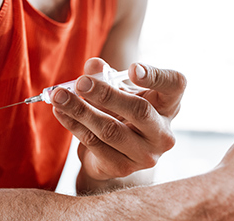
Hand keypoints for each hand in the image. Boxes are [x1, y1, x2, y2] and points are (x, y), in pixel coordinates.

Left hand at [51, 58, 186, 180]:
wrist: (111, 153)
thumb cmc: (119, 113)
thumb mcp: (116, 91)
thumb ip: (105, 75)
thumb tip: (93, 65)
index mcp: (168, 105)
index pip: (175, 85)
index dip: (156, 76)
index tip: (132, 68)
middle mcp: (163, 132)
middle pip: (139, 110)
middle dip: (105, 94)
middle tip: (80, 82)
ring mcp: (145, 154)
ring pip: (110, 129)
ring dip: (80, 110)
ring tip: (59, 96)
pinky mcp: (122, 168)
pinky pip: (93, 143)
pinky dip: (73, 124)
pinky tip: (60, 112)